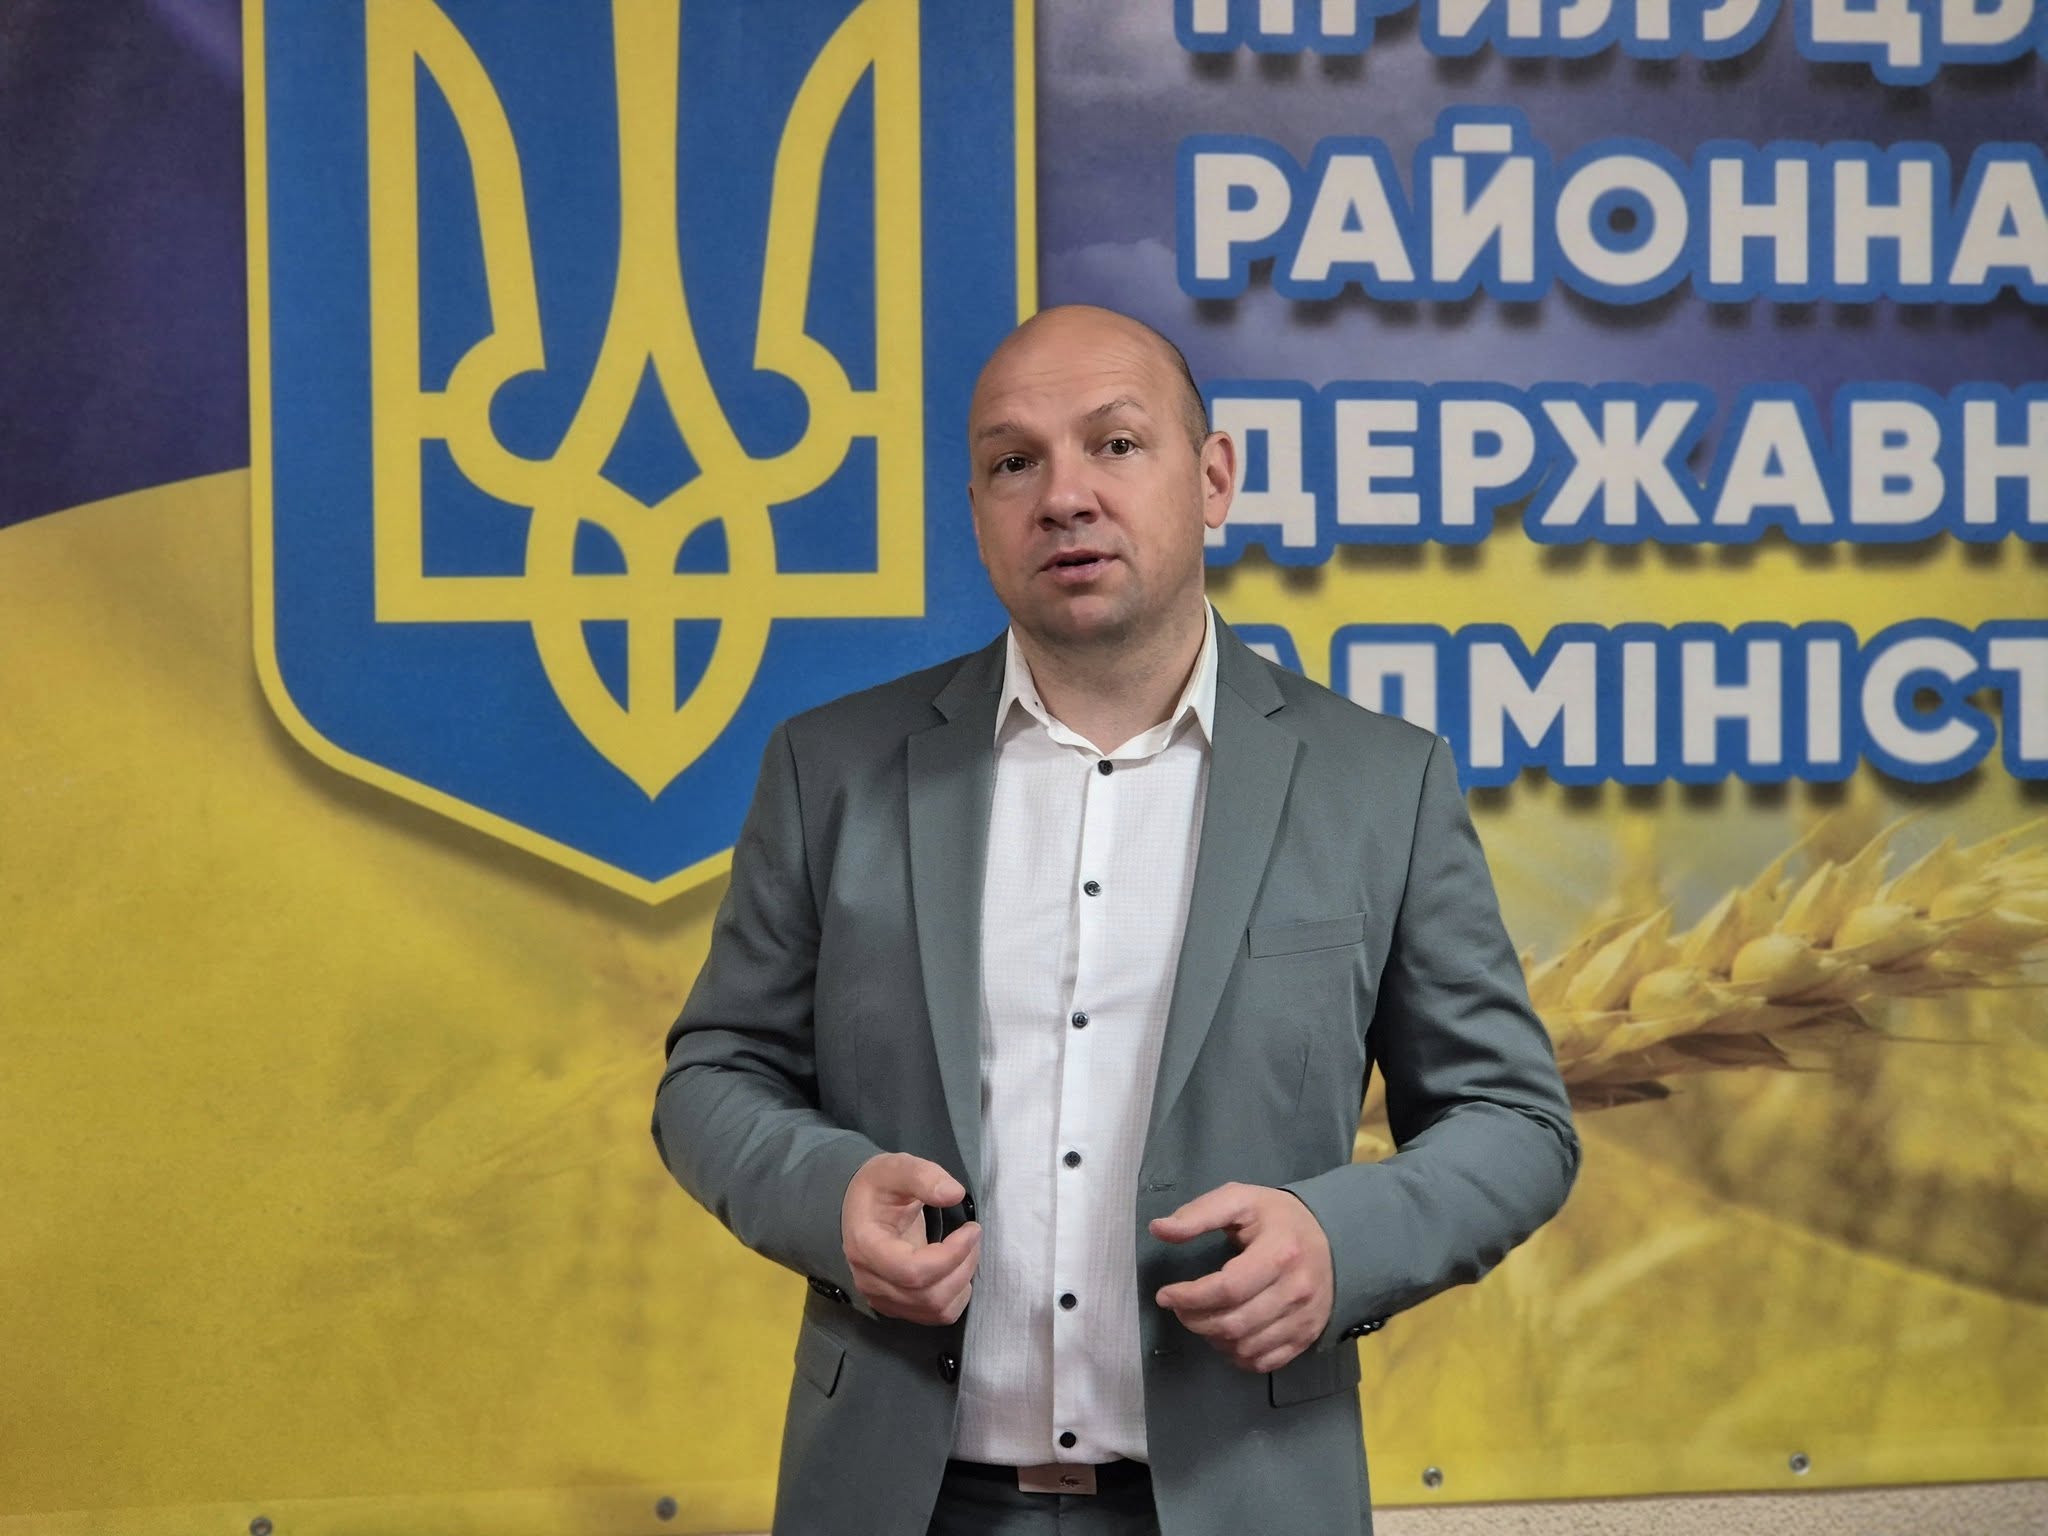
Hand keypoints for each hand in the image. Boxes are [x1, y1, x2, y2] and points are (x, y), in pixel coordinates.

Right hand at [840, 1152, 980, 1324]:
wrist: (862, 1208)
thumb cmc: (879, 1187)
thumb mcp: (897, 1168)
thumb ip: (923, 1176)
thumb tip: (954, 1194)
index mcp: (866, 1245)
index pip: (912, 1271)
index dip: (951, 1255)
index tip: (971, 1228)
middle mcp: (870, 1280)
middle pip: (928, 1295)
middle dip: (962, 1266)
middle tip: (972, 1235)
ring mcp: (882, 1298)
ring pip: (935, 1309)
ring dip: (962, 1280)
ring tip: (966, 1249)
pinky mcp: (896, 1306)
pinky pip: (935, 1315)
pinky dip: (956, 1295)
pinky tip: (956, 1268)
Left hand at [1150, 1182, 1333, 1373]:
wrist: (1335, 1238)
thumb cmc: (1278, 1218)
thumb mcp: (1240, 1200)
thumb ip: (1198, 1214)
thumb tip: (1158, 1229)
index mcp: (1279, 1253)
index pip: (1227, 1288)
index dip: (1190, 1297)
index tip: (1165, 1295)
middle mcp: (1296, 1291)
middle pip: (1234, 1323)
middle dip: (1195, 1320)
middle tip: (1179, 1307)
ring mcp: (1304, 1319)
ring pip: (1246, 1347)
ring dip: (1212, 1339)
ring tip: (1200, 1318)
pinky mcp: (1307, 1337)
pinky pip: (1264, 1363)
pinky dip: (1236, 1355)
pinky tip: (1225, 1336)